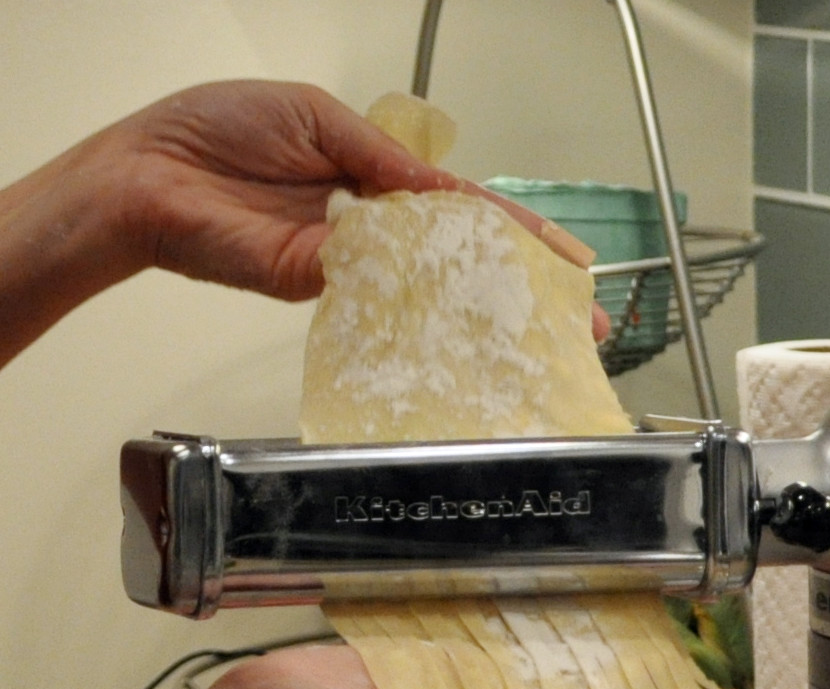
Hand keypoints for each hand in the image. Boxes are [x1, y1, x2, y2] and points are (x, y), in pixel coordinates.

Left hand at [97, 81, 601, 302]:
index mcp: (373, 178)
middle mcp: (370, 229)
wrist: (147, 173)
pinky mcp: (319, 288)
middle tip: (578, 318)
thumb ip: (381, 157)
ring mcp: (349, 265)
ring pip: (431, 284)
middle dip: (522, 284)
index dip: (513, 228)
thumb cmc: (213, 131)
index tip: (564, 255)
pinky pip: (382, 294)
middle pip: (460, 257)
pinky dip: (424, 299)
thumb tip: (440, 192)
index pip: (458, 205)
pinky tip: (471, 310)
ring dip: (486, 303)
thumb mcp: (314, 116)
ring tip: (543, 326)